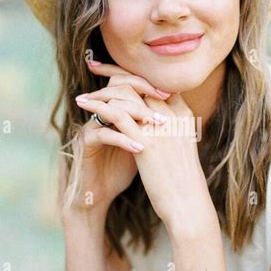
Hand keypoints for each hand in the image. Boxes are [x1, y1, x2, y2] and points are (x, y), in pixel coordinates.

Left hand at [84, 62, 212, 228]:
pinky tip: (83, 104)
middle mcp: (173, 116)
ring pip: (126, 94)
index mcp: (183, 115)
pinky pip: (117, 114)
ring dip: (100, 91)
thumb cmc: (183, 182)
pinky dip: (98, 106)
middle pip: (140, 82)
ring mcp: (160, 127)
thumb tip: (151, 122)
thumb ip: (168, 130)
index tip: (114, 67)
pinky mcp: (146, 142)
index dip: (134, 72)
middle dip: (114, 72)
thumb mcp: (180, 149)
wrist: (188, 205)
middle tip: (93, 65)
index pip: (156, 82)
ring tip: (83, 96)